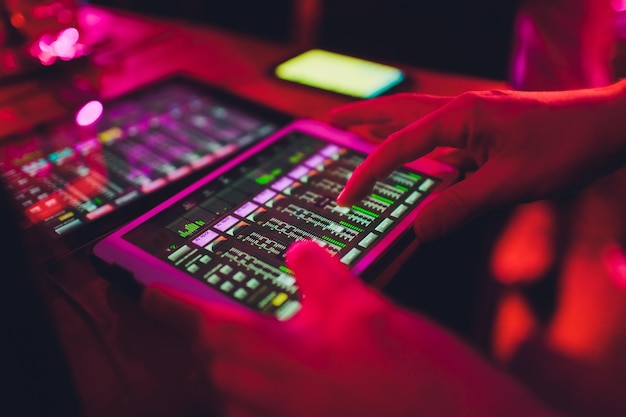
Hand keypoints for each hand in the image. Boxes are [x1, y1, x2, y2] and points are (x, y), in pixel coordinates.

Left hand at [142, 240, 557, 416]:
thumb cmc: (419, 380)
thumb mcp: (367, 311)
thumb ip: (322, 278)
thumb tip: (299, 251)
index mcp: (285, 362)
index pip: (209, 328)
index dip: (173, 306)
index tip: (145, 293)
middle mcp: (277, 402)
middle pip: (218, 366)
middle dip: (211, 337)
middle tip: (216, 314)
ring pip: (239, 395)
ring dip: (238, 367)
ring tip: (261, 343)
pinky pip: (268, 412)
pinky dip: (266, 391)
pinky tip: (299, 376)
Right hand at [331, 84, 625, 242]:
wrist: (608, 127)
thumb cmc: (565, 146)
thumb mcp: (510, 183)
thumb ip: (460, 205)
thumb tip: (419, 229)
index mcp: (461, 116)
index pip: (400, 145)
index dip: (369, 172)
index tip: (346, 196)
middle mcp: (462, 111)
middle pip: (397, 112)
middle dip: (360, 117)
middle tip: (327, 120)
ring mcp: (474, 119)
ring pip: (416, 121)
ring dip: (384, 126)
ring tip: (354, 131)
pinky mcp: (486, 131)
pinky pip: (440, 139)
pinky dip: (417, 147)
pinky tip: (412, 161)